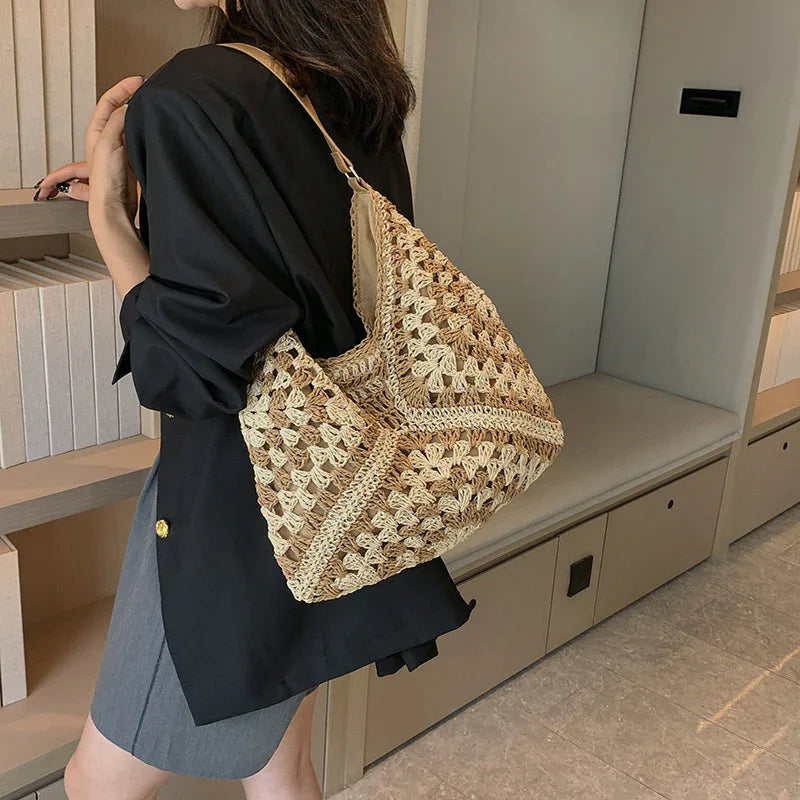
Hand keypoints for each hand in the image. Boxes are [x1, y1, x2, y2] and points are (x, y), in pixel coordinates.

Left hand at [87, 75, 146, 227]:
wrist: (116, 207)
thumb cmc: (106, 180)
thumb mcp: (107, 141)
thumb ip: (119, 119)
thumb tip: (132, 106)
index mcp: (97, 131)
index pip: (109, 101)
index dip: (122, 88)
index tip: (139, 81)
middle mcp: (109, 139)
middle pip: (122, 112)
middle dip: (135, 100)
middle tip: (150, 93)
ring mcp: (123, 151)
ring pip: (134, 126)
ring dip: (144, 117)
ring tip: (155, 110)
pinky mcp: (136, 162)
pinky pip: (144, 141)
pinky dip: (151, 133)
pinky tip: (159, 133)